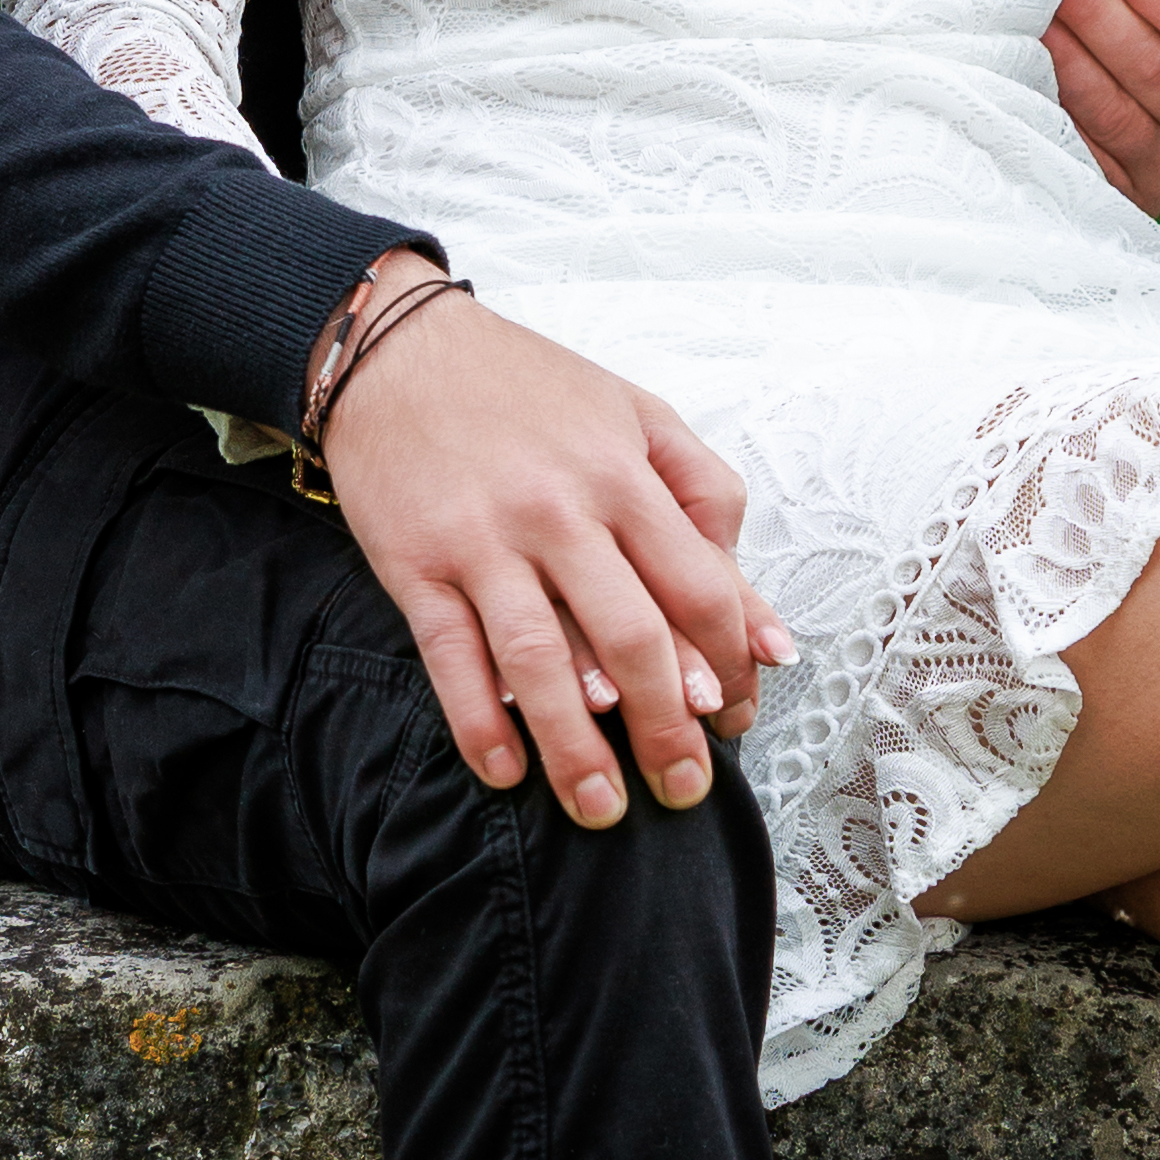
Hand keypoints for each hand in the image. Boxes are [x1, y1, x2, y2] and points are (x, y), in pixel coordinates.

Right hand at [317, 267, 795, 828]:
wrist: (396, 350)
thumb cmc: (527, 389)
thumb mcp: (639, 416)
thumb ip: (708, 502)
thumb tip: (763, 622)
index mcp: (624, 477)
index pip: (700, 590)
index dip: (729, 666)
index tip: (737, 718)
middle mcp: (560, 513)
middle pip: (633, 640)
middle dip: (668, 728)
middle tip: (684, 788)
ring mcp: (484, 542)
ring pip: (542, 663)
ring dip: (577, 748)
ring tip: (601, 809)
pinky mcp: (416, 566)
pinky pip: (452, 658)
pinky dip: (479, 723)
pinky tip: (507, 773)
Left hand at [1045, 0, 1159, 211]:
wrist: (1121, 115)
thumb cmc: (1134, 32)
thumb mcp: (1157, 3)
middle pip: (1158, 70)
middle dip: (1100, 14)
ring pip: (1118, 114)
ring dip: (1070, 60)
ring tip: (1033, 15)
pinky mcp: (1121, 197)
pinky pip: (1085, 155)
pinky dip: (1052, 111)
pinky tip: (1021, 74)